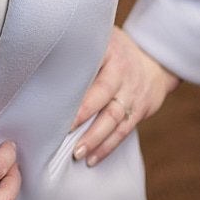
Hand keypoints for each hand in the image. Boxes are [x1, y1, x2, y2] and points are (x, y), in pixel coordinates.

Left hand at [70, 26, 178, 166]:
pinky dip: (108, 146)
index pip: (91, 66)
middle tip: (64, 131)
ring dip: (95, 138)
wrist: (156, 62)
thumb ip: (79, 51)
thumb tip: (43, 63)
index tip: (58, 101)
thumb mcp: (101, 41)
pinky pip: (123, 131)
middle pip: (103, 95)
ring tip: (77, 153)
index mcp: (109, 51)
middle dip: (83, 115)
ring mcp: (133, 92)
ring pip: (114, 118)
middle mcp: (122, 72)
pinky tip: (92, 158)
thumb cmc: (115, 52)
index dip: (76, 83)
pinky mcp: (140, 110)